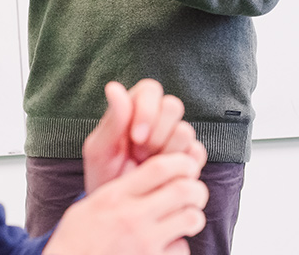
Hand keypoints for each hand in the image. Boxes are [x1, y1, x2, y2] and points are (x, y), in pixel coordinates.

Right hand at [45, 153, 207, 254]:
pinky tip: (169, 245)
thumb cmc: (76, 241)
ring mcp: (144, 242)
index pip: (159, 167)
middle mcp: (132, 217)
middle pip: (183, 189)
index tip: (185, 166)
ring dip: (192, 216)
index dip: (181, 161)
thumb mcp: (88, 206)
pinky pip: (182, 249)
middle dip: (196, 188)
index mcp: (115, 196)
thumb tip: (148, 174)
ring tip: (185, 218)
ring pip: (190, 218)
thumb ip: (119, 189)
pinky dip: (180, 245)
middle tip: (194, 193)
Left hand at [83, 79, 206, 192]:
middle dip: (157, 132)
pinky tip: (164, 177)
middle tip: (141, 154)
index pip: (151, 90)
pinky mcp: (189, 160)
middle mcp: (159, 121)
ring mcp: (176, 140)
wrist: (118, 212)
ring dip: (166, 151)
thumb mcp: (101, 150)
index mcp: (135, 110)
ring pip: (185, 131)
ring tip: (149, 168)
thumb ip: (112, 120)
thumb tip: (113, 86)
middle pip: (173, 106)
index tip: (135, 137)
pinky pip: (197, 153)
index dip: (147, 110)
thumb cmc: (104, 177)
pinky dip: (182, 165)